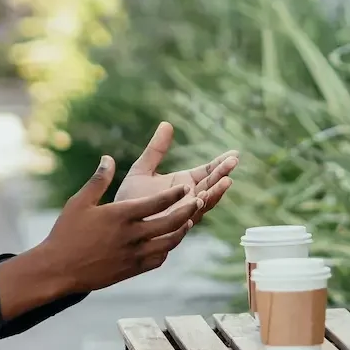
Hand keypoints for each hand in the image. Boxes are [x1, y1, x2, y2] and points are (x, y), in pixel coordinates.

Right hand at [0, 157, 200, 316]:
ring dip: (181, 231)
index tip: (186, 187)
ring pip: (168, 243)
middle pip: (170, 222)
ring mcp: (133, 255)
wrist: (58, 270)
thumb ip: (98, 180)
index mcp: (120, 216)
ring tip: (189, 221)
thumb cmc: (66, 233)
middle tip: (199, 201)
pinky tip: (168, 242)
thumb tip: (108, 158)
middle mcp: (131, 236)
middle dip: (188, 211)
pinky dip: (166, 249)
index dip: (174, 195)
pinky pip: (157, 259)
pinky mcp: (131, 270)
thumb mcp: (79, 202)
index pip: (156, 203)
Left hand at [116, 122, 237, 227]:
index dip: (221, 163)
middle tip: (234, 162)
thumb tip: (166, 124)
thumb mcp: (142, 168)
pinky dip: (196, 209)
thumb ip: (156, 149)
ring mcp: (183, 212)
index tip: (234, 153)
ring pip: (205, 202)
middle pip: (211, 185)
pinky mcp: (175, 226)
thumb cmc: (129, 197)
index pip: (208, 171)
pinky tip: (201, 199)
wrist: (115, 222)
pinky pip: (189, 217)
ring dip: (215, 192)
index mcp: (184, 182)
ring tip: (227, 181)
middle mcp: (188, 198)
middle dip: (223, 174)